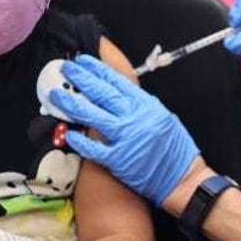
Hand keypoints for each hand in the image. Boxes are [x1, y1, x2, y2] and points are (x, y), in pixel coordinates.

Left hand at [49, 55, 201, 205]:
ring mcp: (126, 138)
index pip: (119, 81)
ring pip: (93, 115)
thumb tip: (124, 97)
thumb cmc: (177, 152)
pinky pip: (94, 148)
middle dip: (82, 78)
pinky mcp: (119, 160)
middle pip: (103, 93)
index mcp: (148, 106)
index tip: (85, 60)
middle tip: (67, 67)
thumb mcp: (165, 119)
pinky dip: (80, 141)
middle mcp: (136, 118)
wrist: (183, 180)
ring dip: (72, 103)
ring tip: (56, 93)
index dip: (100, 69)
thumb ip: (144, 107)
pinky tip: (68, 133)